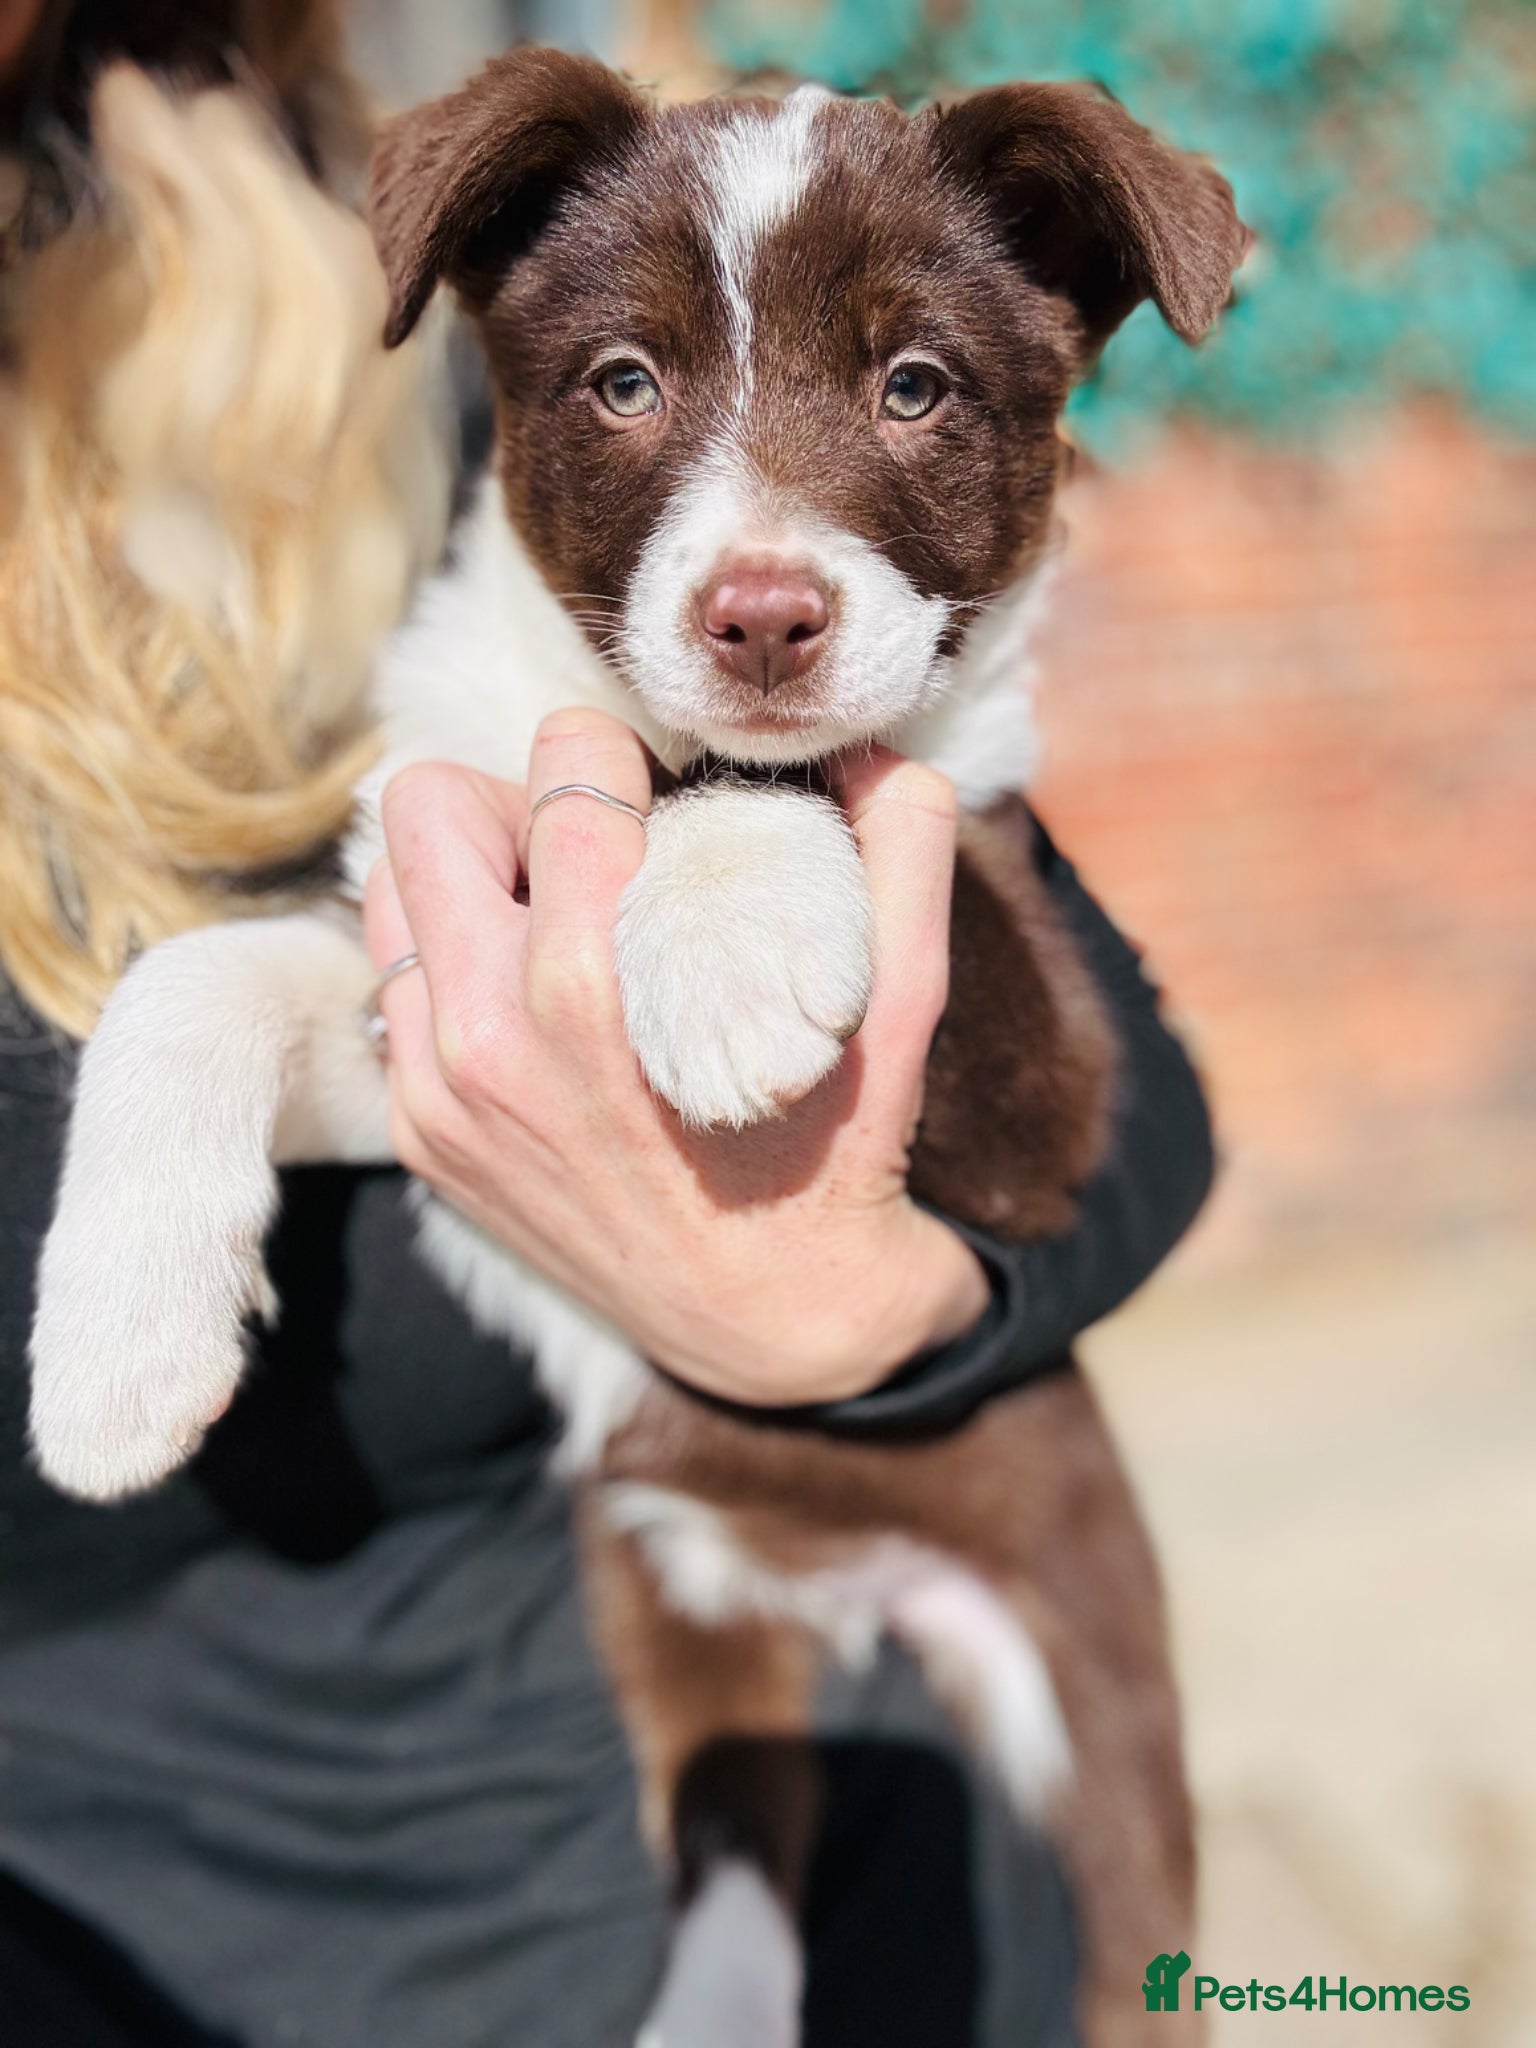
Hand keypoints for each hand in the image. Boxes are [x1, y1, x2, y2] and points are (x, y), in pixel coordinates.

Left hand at [364, 710, 988, 1405]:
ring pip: (389, 889)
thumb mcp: (899, 1004)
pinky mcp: (420, 1138)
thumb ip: (899, 853)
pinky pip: (391, 989)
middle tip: (584, 845)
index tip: (653, 793)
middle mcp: (491, 1035)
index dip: (615, 751)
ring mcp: (439, 1093)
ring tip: (548, 912)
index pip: (561, 763)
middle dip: (512, 799)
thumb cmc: (836, 1153)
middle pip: (428, 804)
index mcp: (597, 983)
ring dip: (465, 877)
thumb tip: (875, 746)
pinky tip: (529, 996)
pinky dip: (452, 965)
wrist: (773, 1321)